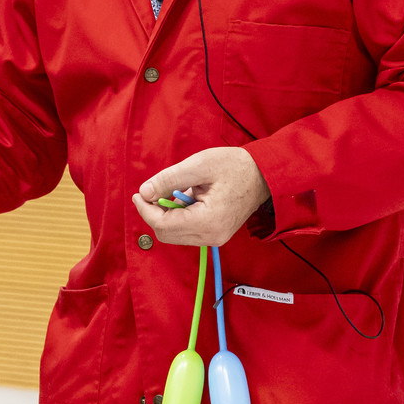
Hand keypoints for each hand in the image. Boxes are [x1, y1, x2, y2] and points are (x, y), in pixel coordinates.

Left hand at [131, 147, 270, 245]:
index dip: (145, 210)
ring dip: (166, 216)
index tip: (139, 194)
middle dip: (154, 214)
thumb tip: (144, 193)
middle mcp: (212, 236)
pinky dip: (178, 217)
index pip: (163, 225)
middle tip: (151, 192)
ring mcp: (215, 238)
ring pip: (175, 235)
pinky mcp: (216, 234)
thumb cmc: (235, 166)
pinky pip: (187, 232)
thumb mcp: (199, 165)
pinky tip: (186, 199)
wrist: (264, 174)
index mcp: (208, 221)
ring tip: (175, 192)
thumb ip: (169, 180)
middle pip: (166, 234)